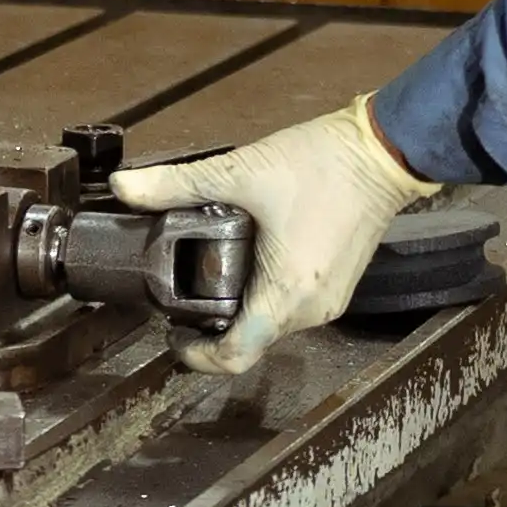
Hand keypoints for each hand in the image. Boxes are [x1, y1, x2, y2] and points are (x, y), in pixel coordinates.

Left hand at [112, 97, 430, 373]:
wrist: (383, 150)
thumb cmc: (321, 164)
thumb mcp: (240, 171)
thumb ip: (177, 184)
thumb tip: (124, 187)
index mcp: (286, 294)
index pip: (235, 357)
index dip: (195, 356)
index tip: (170, 334)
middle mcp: (311, 311)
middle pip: (250, 340)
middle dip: (211, 325)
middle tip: (180, 291)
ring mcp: (329, 302)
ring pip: (270, 324)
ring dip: (239, 308)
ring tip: (209, 273)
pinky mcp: (338, 287)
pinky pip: (291, 307)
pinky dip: (264, 295)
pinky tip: (246, 260)